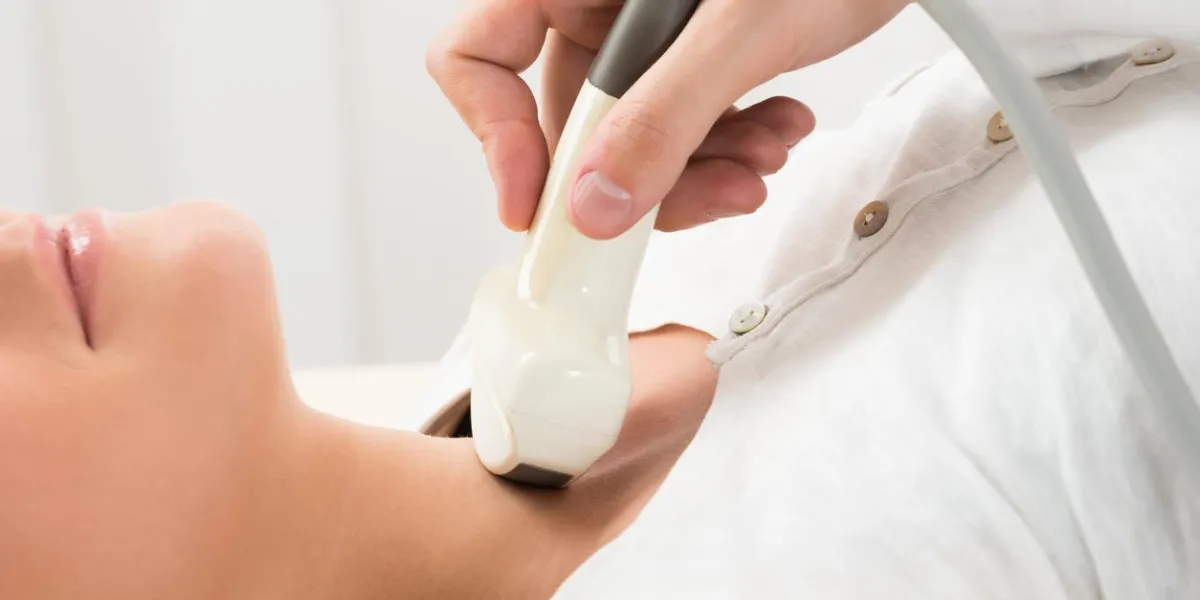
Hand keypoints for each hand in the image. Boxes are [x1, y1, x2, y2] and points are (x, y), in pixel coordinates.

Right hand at [428, 0, 909, 238]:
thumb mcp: (741, 27)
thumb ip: (666, 117)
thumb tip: (596, 212)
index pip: (478, 56)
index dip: (496, 137)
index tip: (540, 209)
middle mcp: (598, 5)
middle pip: (568, 122)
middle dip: (639, 176)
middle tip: (698, 201)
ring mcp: (644, 35)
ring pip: (633, 140)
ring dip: (700, 170)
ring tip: (766, 158)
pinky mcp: (690, 57)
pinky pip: (682, 127)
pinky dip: (729, 146)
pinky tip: (779, 129)